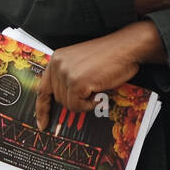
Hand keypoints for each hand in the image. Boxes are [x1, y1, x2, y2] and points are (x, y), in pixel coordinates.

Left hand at [34, 21, 163, 128]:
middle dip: (75, 100)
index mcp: (57, 58)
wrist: (127, 47)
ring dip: (84, 101)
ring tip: (97, 87)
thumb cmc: (111, 55)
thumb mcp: (81, 63)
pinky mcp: (76, 83)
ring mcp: (66, 73)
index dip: (42, 108)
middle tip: (91, 90)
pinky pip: (78, 106)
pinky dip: (90, 104)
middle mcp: (58, 64)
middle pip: (58, 99)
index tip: (42, 122)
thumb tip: (64, 100)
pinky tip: (99, 92)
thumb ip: (68, 77)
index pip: (43, 89)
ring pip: (68, 104)